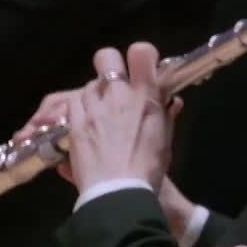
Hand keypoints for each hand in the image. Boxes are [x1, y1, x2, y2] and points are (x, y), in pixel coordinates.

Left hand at [66, 43, 176, 190]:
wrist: (119, 194)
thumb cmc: (148, 171)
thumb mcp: (165, 142)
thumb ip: (167, 117)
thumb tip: (173, 102)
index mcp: (146, 97)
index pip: (141, 52)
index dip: (141, 55)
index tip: (142, 67)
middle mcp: (118, 95)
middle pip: (106, 57)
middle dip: (109, 65)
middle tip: (114, 85)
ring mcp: (93, 107)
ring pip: (89, 84)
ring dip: (95, 95)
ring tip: (100, 114)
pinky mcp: (74, 123)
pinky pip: (73, 103)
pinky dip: (79, 110)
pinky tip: (85, 124)